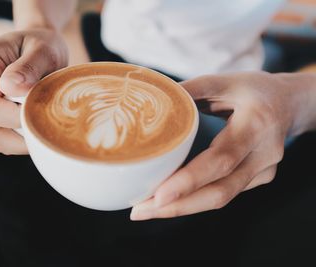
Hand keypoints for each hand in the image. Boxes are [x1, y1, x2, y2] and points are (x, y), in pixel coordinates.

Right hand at [0, 28, 67, 153]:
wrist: (38, 48)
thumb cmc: (43, 47)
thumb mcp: (44, 50)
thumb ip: (29, 67)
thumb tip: (10, 87)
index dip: (15, 116)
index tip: (40, 106)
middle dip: (22, 130)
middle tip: (45, 113)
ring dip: (22, 137)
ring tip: (40, 116)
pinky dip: (20, 138)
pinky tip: (32, 119)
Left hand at [131, 71, 315, 219]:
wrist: (291, 103)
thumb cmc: (254, 90)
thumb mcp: (225, 81)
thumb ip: (191, 89)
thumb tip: (151, 96)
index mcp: (255, 125)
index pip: (221, 159)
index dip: (190, 180)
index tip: (158, 196)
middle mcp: (264, 154)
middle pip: (220, 191)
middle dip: (177, 206)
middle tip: (139, 210)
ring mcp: (264, 171)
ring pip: (221, 198)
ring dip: (182, 208)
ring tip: (146, 209)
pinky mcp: (259, 179)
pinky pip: (225, 194)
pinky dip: (196, 200)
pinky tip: (171, 200)